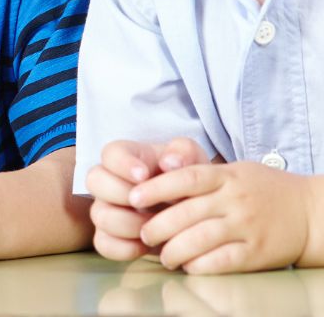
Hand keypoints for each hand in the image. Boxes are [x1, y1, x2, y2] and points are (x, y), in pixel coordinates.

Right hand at [87, 137, 209, 261]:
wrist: (188, 210)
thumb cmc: (184, 178)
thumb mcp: (191, 159)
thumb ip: (184, 152)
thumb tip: (170, 162)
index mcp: (125, 157)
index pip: (110, 153)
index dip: (123, 164)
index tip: (144, 175)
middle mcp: (108, 181)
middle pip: (94, 180)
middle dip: (120, 193)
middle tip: (146, 203)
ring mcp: (106, 209)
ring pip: (99, 215)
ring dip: (128, 223)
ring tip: (154, 226)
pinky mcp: (109, 236)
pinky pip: (103, 244)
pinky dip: (124, 247)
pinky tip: (146, 245)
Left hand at [126, 161, 322, 272]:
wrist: (308, 212)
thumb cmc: (262, 188)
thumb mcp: (233, 172)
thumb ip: (201, 176)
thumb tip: (158, 181)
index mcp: (225, 176)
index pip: (184, 178)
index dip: (156, 187)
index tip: (133, 197)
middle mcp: (233, 200)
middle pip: (187, 212)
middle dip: (159, 225)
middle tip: (142, 234)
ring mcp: (246, 226)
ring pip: (201, 239)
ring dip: (176, 250)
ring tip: (163, 256)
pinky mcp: (256, 252)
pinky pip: (223, 260)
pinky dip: (202, 265)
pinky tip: (189, 267)